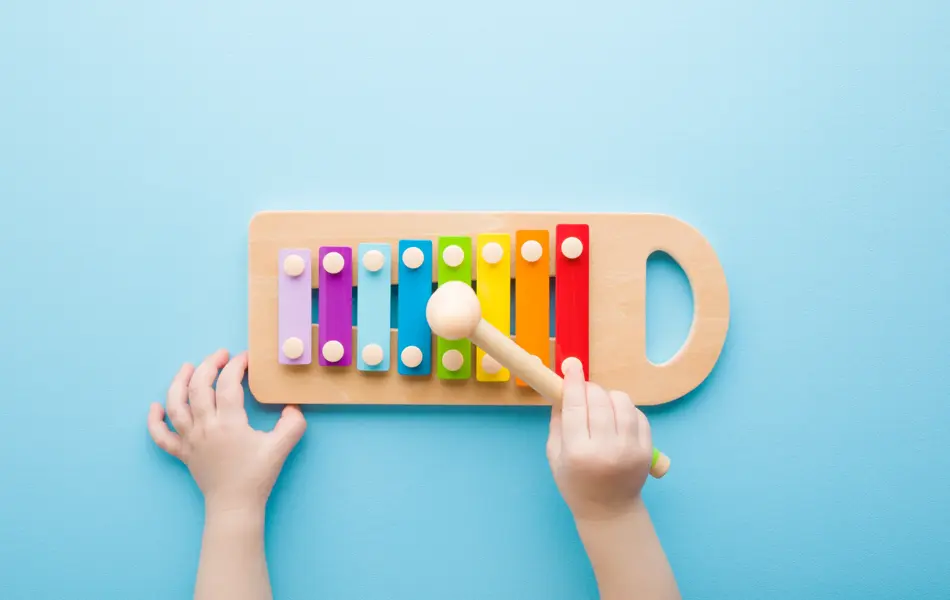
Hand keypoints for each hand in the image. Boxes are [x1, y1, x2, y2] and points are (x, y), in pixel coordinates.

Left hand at [147, 349, 306, 514]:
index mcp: (229, 422)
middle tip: (221, 355)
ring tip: (188, 367)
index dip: (237, 366)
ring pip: (175, 405)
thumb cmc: (257, 476)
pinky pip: (161, 436)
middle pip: (199, 387)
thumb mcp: (281, 447)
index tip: (246, 358)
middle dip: (209, 365)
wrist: (235, 506)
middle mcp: (205, 427)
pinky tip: (155, 407)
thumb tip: (292, 406)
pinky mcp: (182, 453)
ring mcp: (190, 440)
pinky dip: (154, 421)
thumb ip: (292, 423)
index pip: (229, 384)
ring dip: (179, 382)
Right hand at [547, 357, 653, 520]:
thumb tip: (564, 390)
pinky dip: (625, 409)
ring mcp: (630, 448)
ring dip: (608, 397)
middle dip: (588, 388)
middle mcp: (606, 448)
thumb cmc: (575, 484)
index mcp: (578, 452)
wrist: (609, 511)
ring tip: (601, 407)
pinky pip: (637, 413)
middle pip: (598, 399)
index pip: (576, 405)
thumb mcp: (554, 456)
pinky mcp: (647, 449)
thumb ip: (558, 422)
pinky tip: (616, 419)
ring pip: (621, 401)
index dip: (573, 381)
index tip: (571, 365)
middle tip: (582, 392)